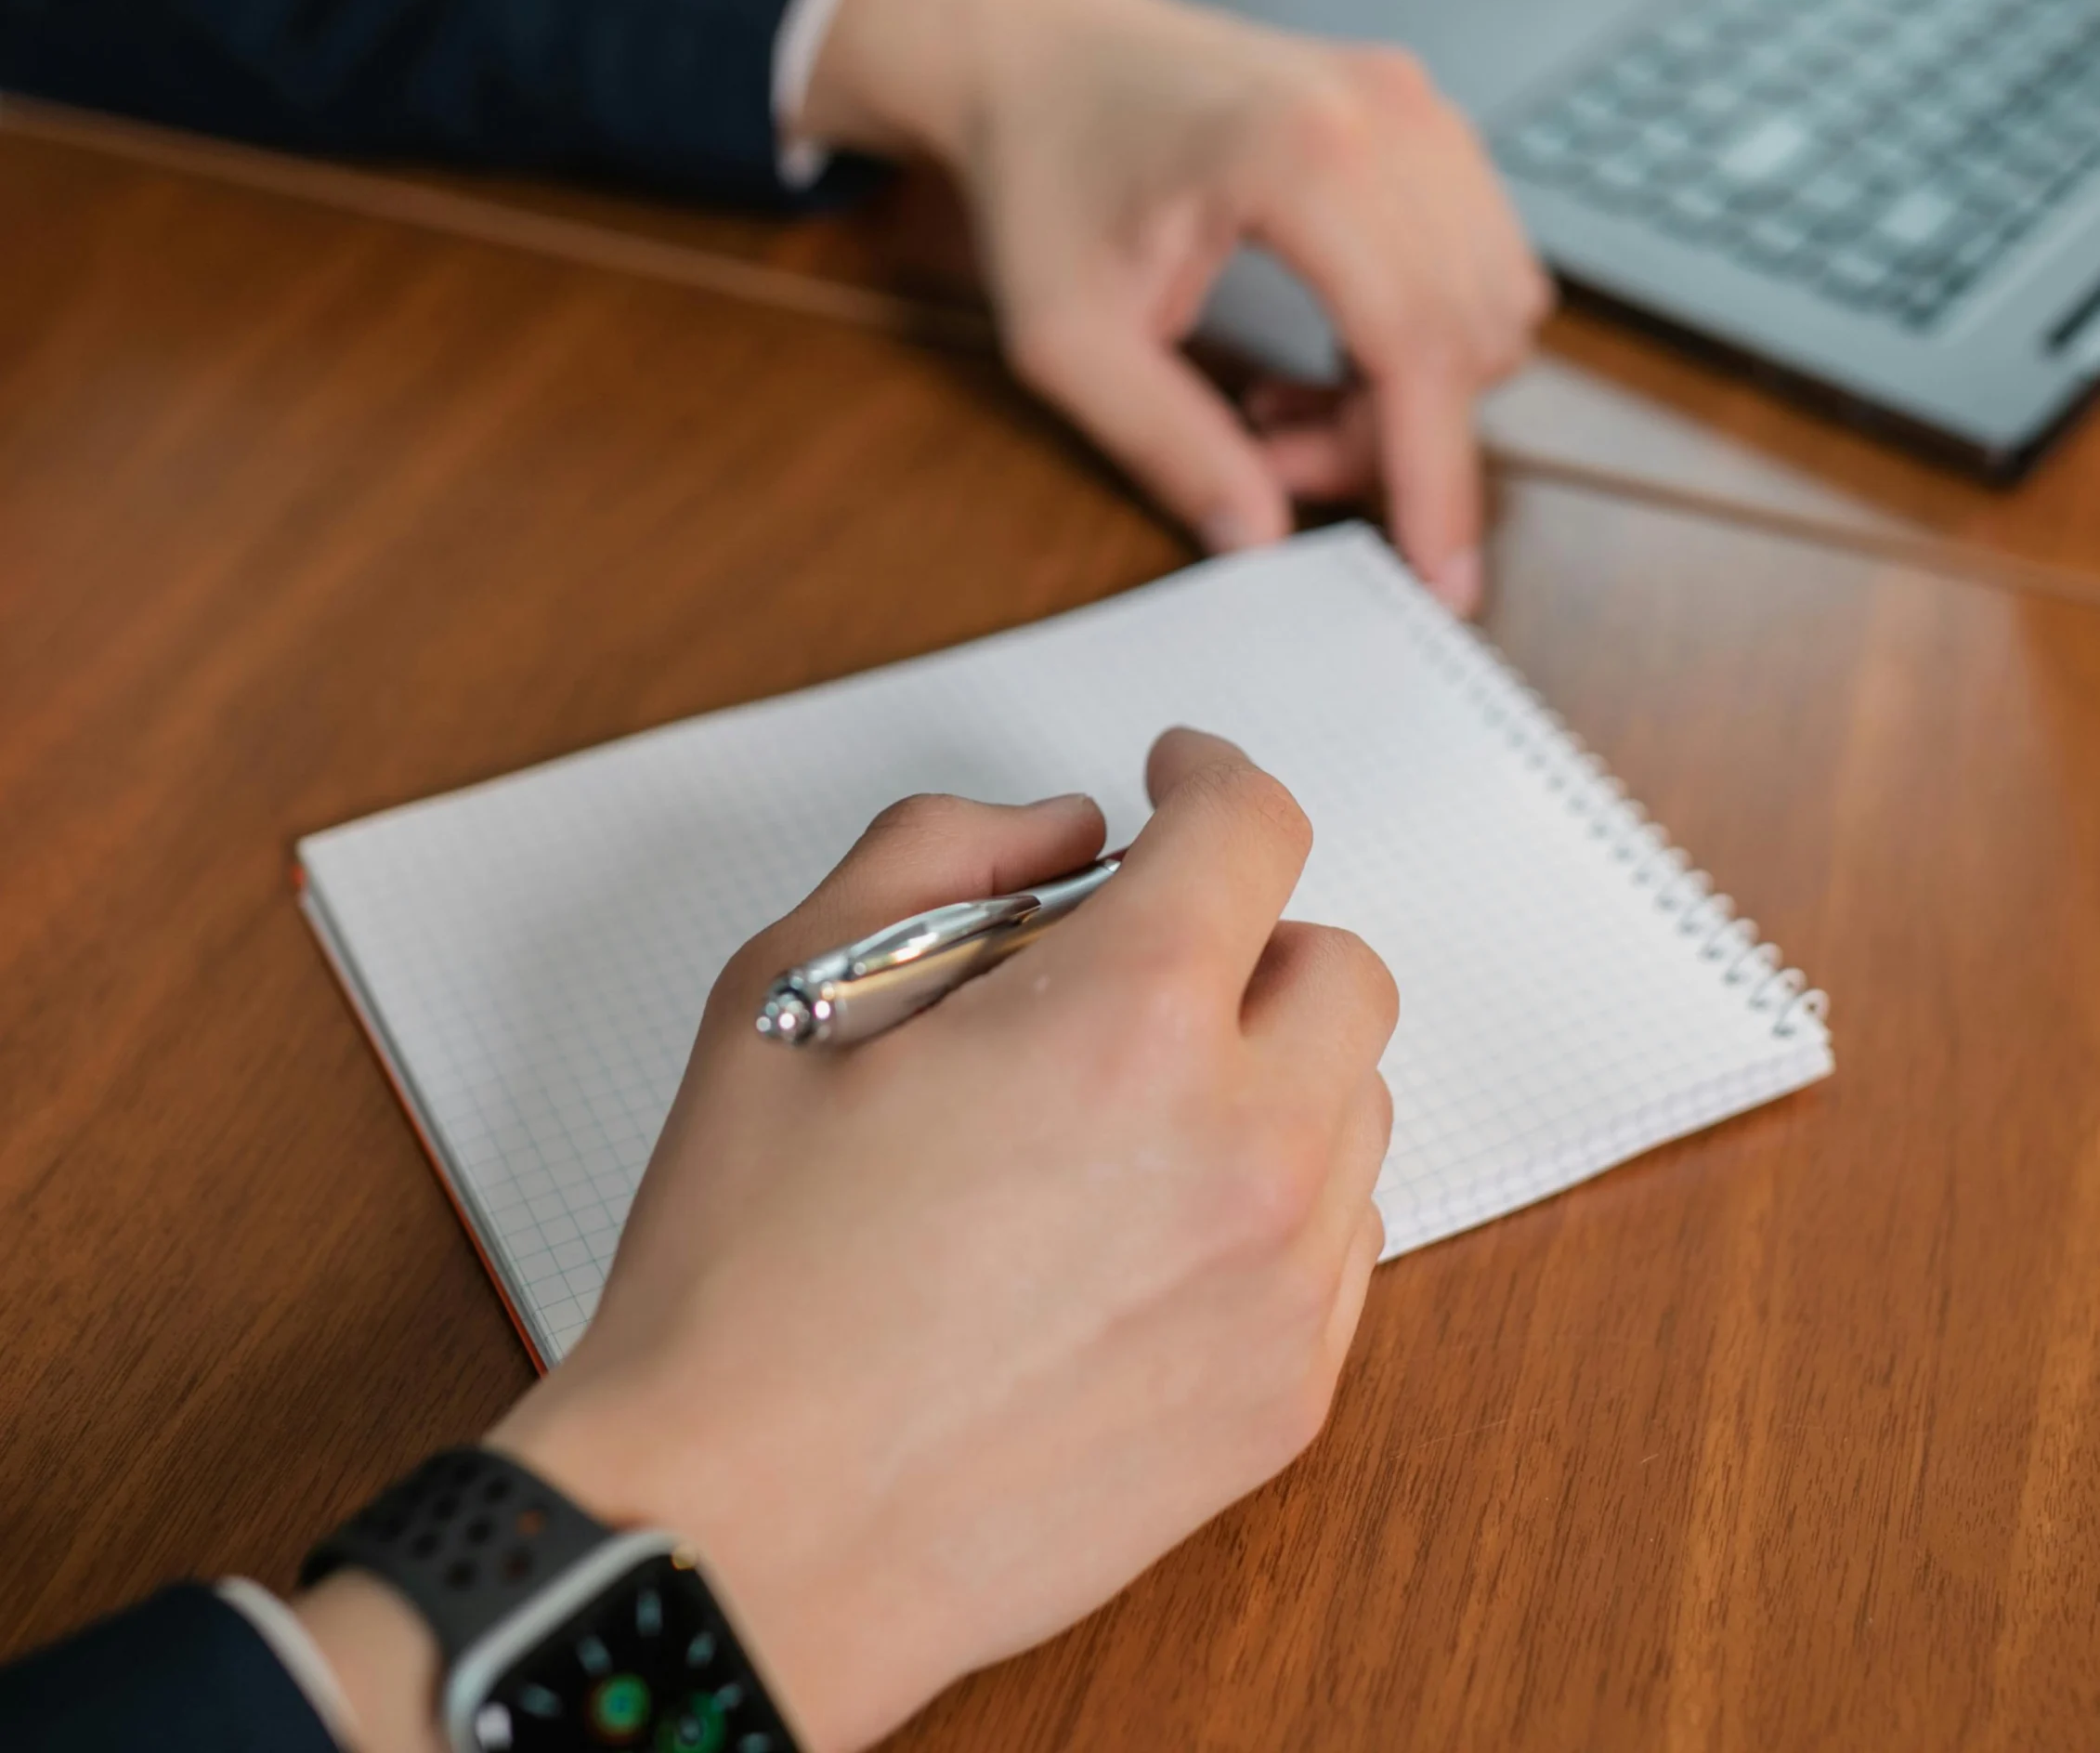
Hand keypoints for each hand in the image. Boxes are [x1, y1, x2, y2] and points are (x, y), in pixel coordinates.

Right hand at [451, 730, 1392, 1750]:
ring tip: (1122, 1112)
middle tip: (1133, 967)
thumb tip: (1063, 834)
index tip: (1177, 781)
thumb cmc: (745, 1280)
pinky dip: (1274, 1195)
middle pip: (1340, 968)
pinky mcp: (1283, 1402)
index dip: (1209, 776)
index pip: (1252, 830)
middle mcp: (1242, 1149)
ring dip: (1266, 1068)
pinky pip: (1343, 1243)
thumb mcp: (788, 991)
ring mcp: (1280, 1289)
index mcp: (1123, 1023)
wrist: (738, 1540)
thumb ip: (938, 854)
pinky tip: (1146, 1226)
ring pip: (1353, 1106)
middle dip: (1245, 935)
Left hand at [800, 0, 1550, 613]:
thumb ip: (1165, 443)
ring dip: (1410, 390)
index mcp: (1302, 155)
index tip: (1443, 582)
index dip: (1436, 480)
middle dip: (1390, 437)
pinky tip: (1322, 347)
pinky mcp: (1424, 116)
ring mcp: (1418, 105)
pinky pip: (1478, 261)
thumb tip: (1258, 539)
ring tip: (1280, 401)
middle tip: (1266, 455)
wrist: (1037, 52)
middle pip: (1464, 337)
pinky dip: (1422, 332)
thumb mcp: (1065, 339)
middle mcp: (1389, 115)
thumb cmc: (1042, 178)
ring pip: (1490, 307)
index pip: (1418, 349)